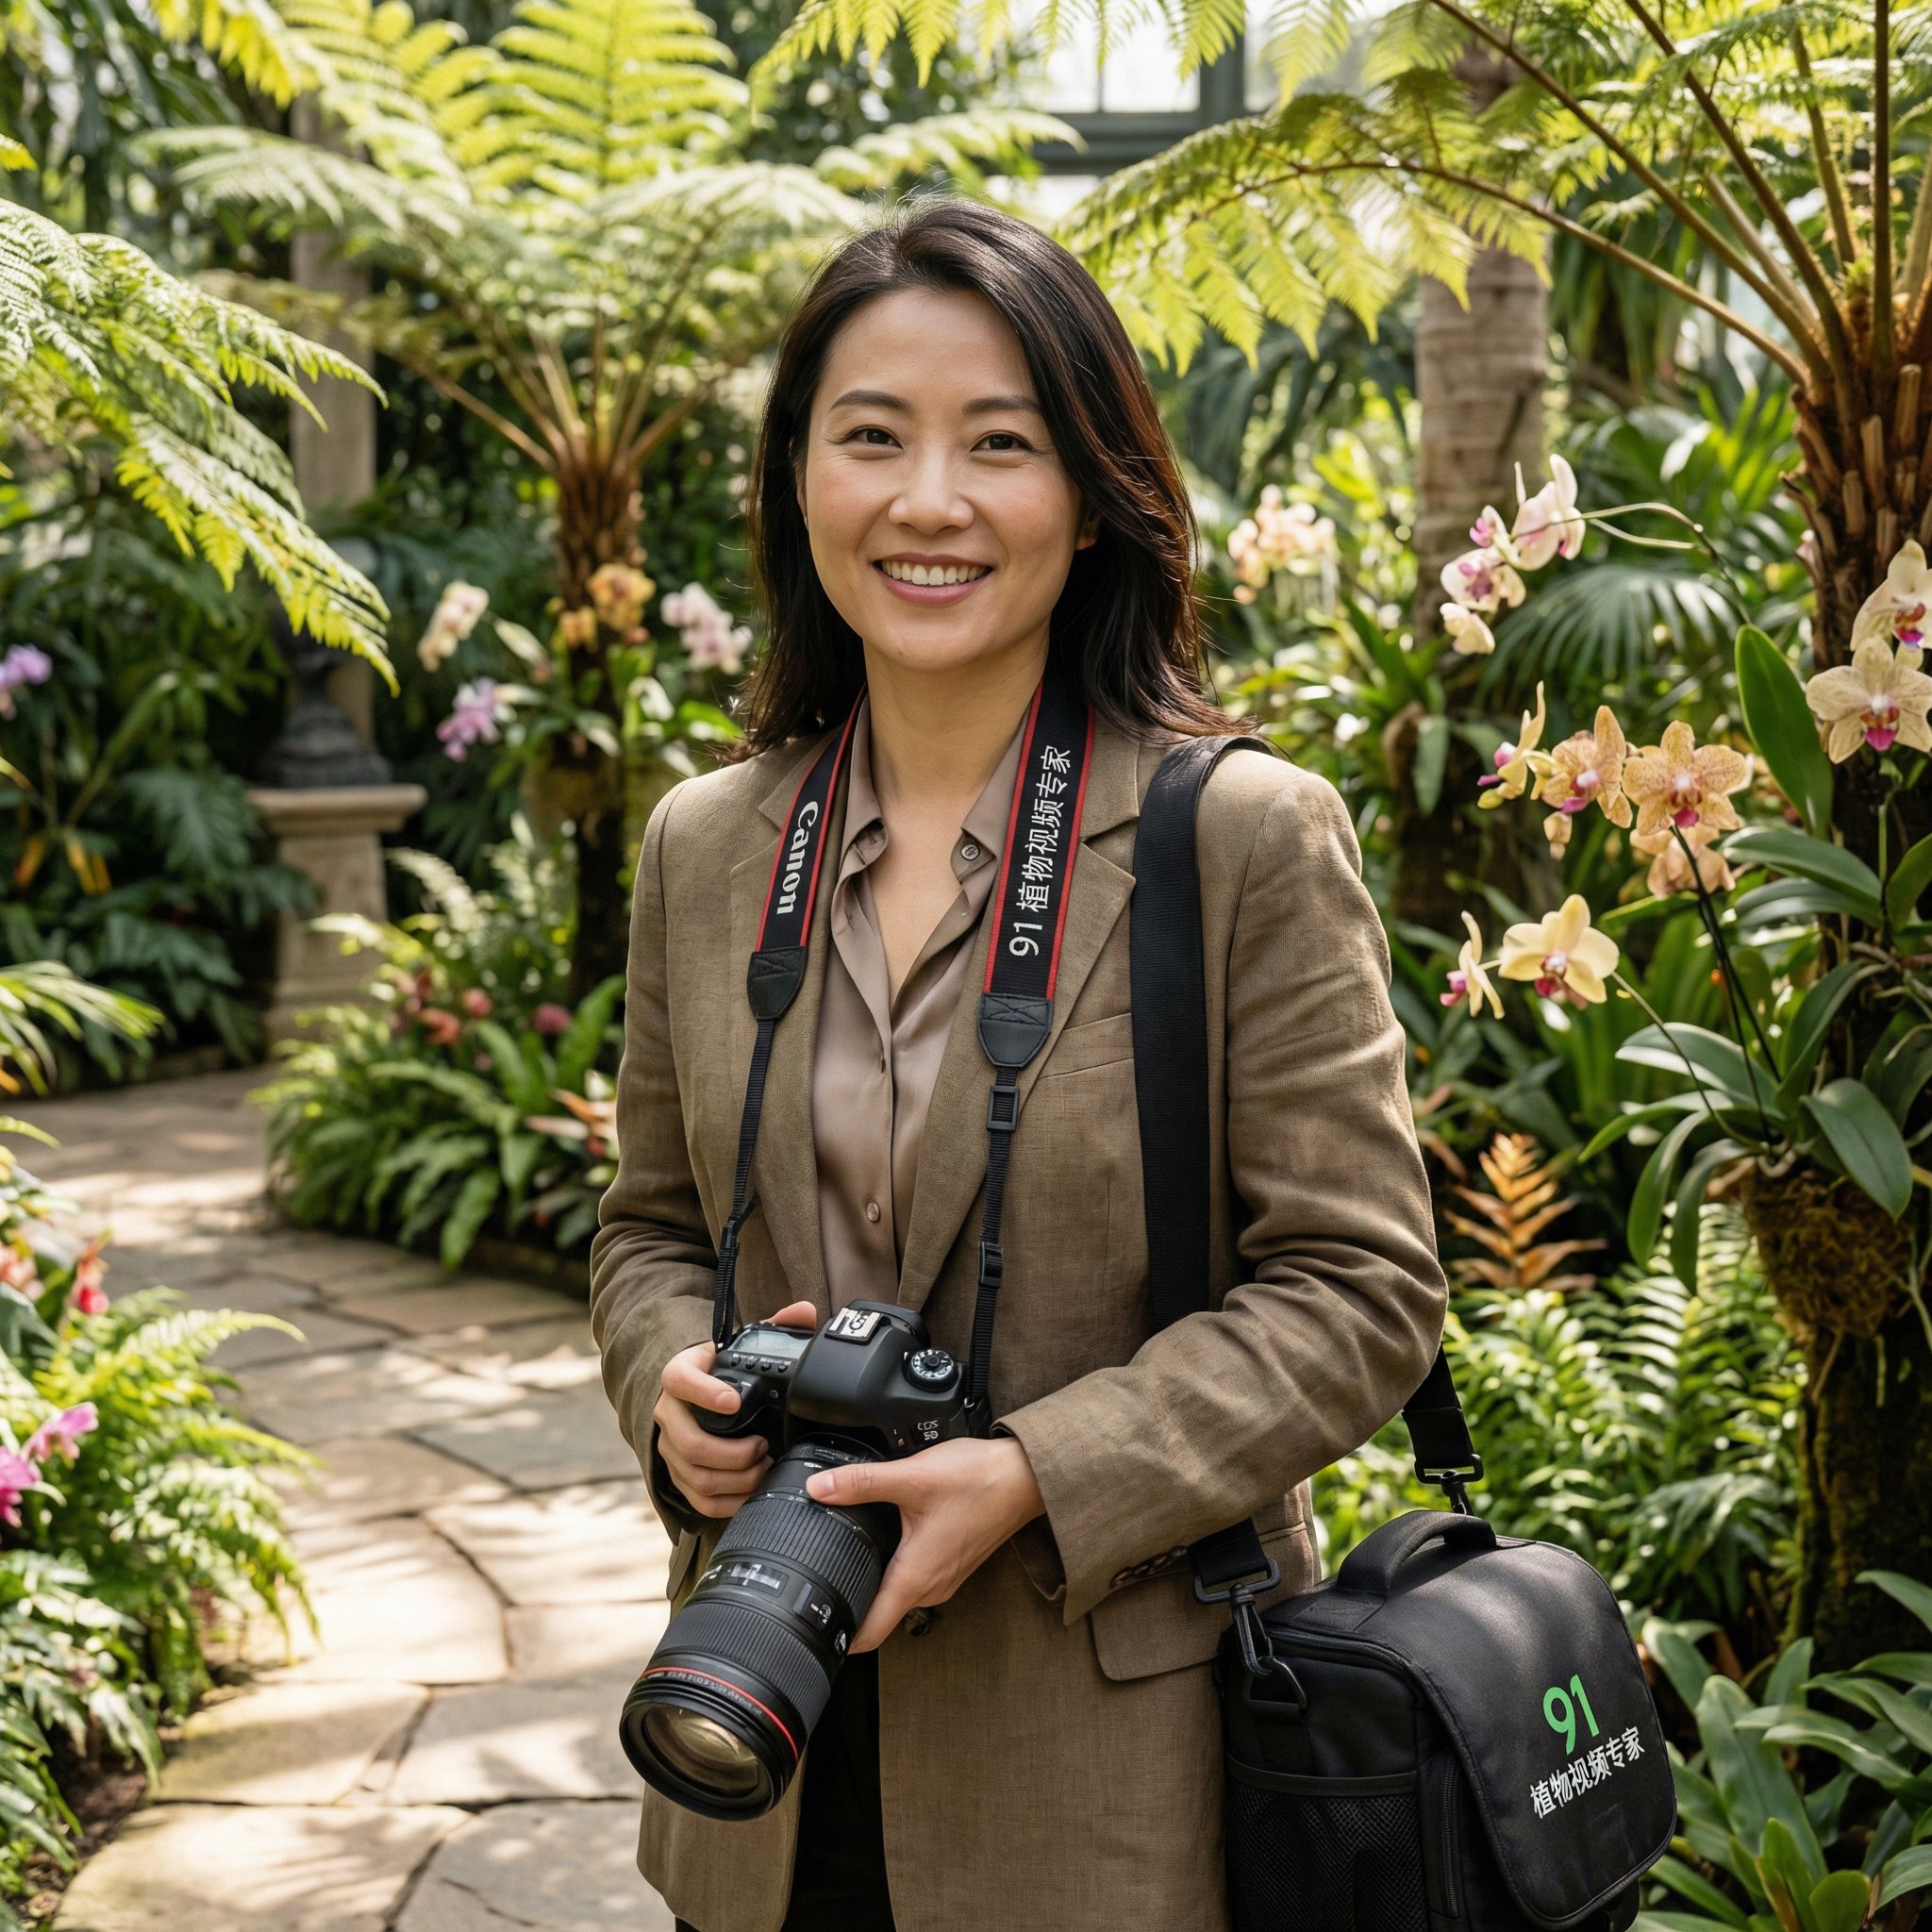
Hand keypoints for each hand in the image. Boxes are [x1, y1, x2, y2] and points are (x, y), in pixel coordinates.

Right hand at [654, 1299, 816, 1518]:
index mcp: (680, 1375)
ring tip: (764, 1466)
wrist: (699, 1394)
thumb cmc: (725, 1371)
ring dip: (736, 1479)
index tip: (736, 1403)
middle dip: (733, 1452)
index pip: (680, 1380)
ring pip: (696, 1476)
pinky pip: (699, 1500)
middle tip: (763, 1446)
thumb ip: (775, 1326)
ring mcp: (670, 1449)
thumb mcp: (743, 1345)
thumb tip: (806, 1312)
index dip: (704, 1393)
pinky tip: (753, 1489)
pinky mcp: (679, 1476)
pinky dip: (730, 1501)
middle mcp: (668, 1413)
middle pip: (690, 1444)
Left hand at [804, 1436, 1044, 1651]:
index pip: (871, 1632)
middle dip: (850, 1605)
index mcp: (916, 1577)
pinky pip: (915, 1578)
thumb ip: (862, 1482)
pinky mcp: (952, 1563)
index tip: (815, 1637)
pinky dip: (895, 1568)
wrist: (1025, 1476)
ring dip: (874, 1583)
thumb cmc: (979, 1482)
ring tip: (845, 1561)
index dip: (840, 1638)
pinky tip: (886, 1540)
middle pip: (880, 1614)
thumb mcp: (912, 1478)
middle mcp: (931, 1586)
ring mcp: (944, 1577)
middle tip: (816, 1589)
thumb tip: (819, 1487)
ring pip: (898, 1594)